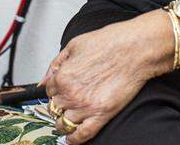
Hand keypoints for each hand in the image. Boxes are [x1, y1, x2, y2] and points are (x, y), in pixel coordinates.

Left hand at [40, 15, 165, 143]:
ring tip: (70, 117)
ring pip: (63, 124)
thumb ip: (55, 64)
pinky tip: (73, 137)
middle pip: (55, 107)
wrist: (135, 49)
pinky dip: (74, 139)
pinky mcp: (102, 116)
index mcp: (63, 76)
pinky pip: (82, 135)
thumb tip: (44, 81)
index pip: (49, 90)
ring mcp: (86, 107)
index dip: (56, 88)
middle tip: (69, 98)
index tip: (62, 88)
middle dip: (60, 103)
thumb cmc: (110, 43)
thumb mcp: (74, 45)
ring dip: (64, 121)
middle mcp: (71, 94)